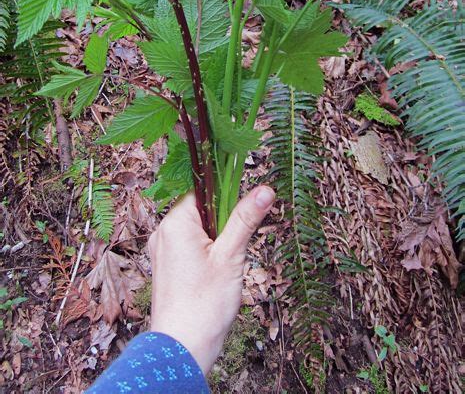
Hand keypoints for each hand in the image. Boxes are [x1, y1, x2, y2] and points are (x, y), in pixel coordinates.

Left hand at [148, 185, 274, 373]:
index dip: (227, 199)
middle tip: (236, 249)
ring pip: (198, 231)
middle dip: (224, 225)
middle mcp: (163, 233)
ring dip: (217, 241)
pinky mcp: (166, 268)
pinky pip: (189, 248)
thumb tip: (264, 189)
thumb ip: (245, 219)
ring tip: (226, 266)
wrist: (182, 349)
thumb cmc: (205, 304)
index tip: (244, 212)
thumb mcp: (231, 256)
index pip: (204, 192)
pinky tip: (216, 275)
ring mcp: (162, 251)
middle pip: (201, 211)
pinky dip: (207, 254)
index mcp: (175, 223)